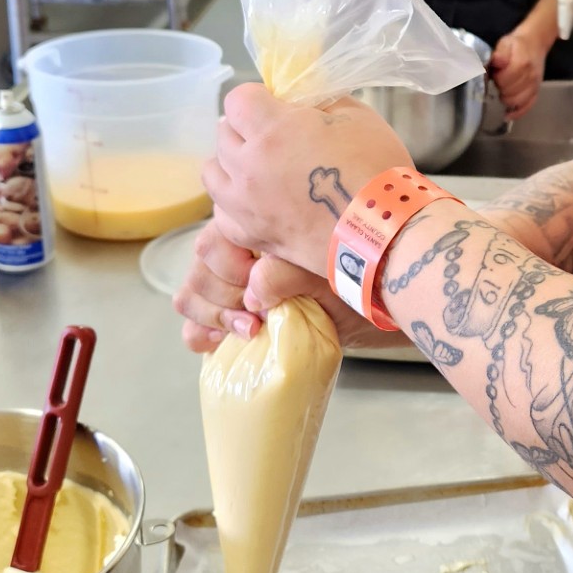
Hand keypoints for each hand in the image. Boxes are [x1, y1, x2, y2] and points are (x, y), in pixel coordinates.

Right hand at [174, 229, 389, 353]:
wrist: (381, 302)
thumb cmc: (358, 278)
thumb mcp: (326, 270)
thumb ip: (286, 271)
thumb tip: (253, 291)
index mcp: (260, 229)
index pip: (214, 242)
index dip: (230, 271)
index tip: (256, 291)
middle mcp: (241, 252)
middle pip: (200, 266)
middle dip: (225, 295)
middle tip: (258, 317)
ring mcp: (233, 286)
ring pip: (191, 292)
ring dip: (213, 315)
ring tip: (251, 330)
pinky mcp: (233, 320)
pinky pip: (195, 325)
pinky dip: (201, 335)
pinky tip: (223, 343)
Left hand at [203, 84, 411, 276]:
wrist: (382, 233)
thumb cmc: (376, 170)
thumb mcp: (356, 116)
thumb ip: (321, 99)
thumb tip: (302, 98)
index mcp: (271, 129)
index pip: (237, 99)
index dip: (258, 97)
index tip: (277, 105)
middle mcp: (247, 165)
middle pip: (223, 132)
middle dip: (246, 127)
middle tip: (275, 135)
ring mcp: (244, 203)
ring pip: (213, 171)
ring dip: (230, 162)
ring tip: (257, 166)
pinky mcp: (251, 234)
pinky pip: (220, 212)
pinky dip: (232, 201)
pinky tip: (253, 199)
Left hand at [489, 22, 549, 118]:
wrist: (535, 43)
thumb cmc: (517, 44)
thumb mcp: (505, 44)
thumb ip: (499, 54)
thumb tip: (496, 63)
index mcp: (521, 64)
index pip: (503, 81)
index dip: (495, 78)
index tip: (494, 72)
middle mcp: (530, 77)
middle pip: (509, 93)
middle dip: (499, 88)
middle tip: (498, 80)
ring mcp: (534, 86)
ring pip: (516, 102)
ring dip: (506, 98)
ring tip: (503, 89)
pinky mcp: (536, 92)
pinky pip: (527, 107)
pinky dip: (517, 112)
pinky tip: (507, 114)